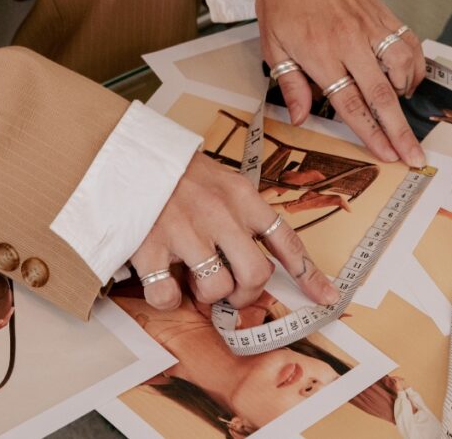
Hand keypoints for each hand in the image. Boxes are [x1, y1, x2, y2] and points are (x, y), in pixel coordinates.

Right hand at [130, 153, 339, 309]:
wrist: (126, 152)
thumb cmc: (175, 172)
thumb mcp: (221, 180)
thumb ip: (242, 214)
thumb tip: (260, 256)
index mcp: (241, 195)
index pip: (285, 239)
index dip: (309, 275)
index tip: (326, 298)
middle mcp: (218, 213)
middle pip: (255, 275)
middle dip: (246, 293)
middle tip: (232, 291)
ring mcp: (184, 229)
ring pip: (216, 289)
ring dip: (208, 296)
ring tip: (194, 280)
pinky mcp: (149, 245)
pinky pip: (169, 295)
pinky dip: (169, 299)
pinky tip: (164, 282)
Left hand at [256, 0, 425, 166]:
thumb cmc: (284, 0)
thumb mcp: (274, 45)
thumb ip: (291, 84)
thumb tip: (299, 118)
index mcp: (321, 54)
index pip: (351, 103)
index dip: (371, 134)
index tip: (387, 155)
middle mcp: (351, 42)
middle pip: (382, 95)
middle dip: (400, 131)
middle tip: (414, 155)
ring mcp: (371, 27)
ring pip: (402, 68)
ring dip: (406, 96)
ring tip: (402, 111)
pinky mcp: (384, 14)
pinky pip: (409, 44)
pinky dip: (414, 67)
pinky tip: (407, 80)